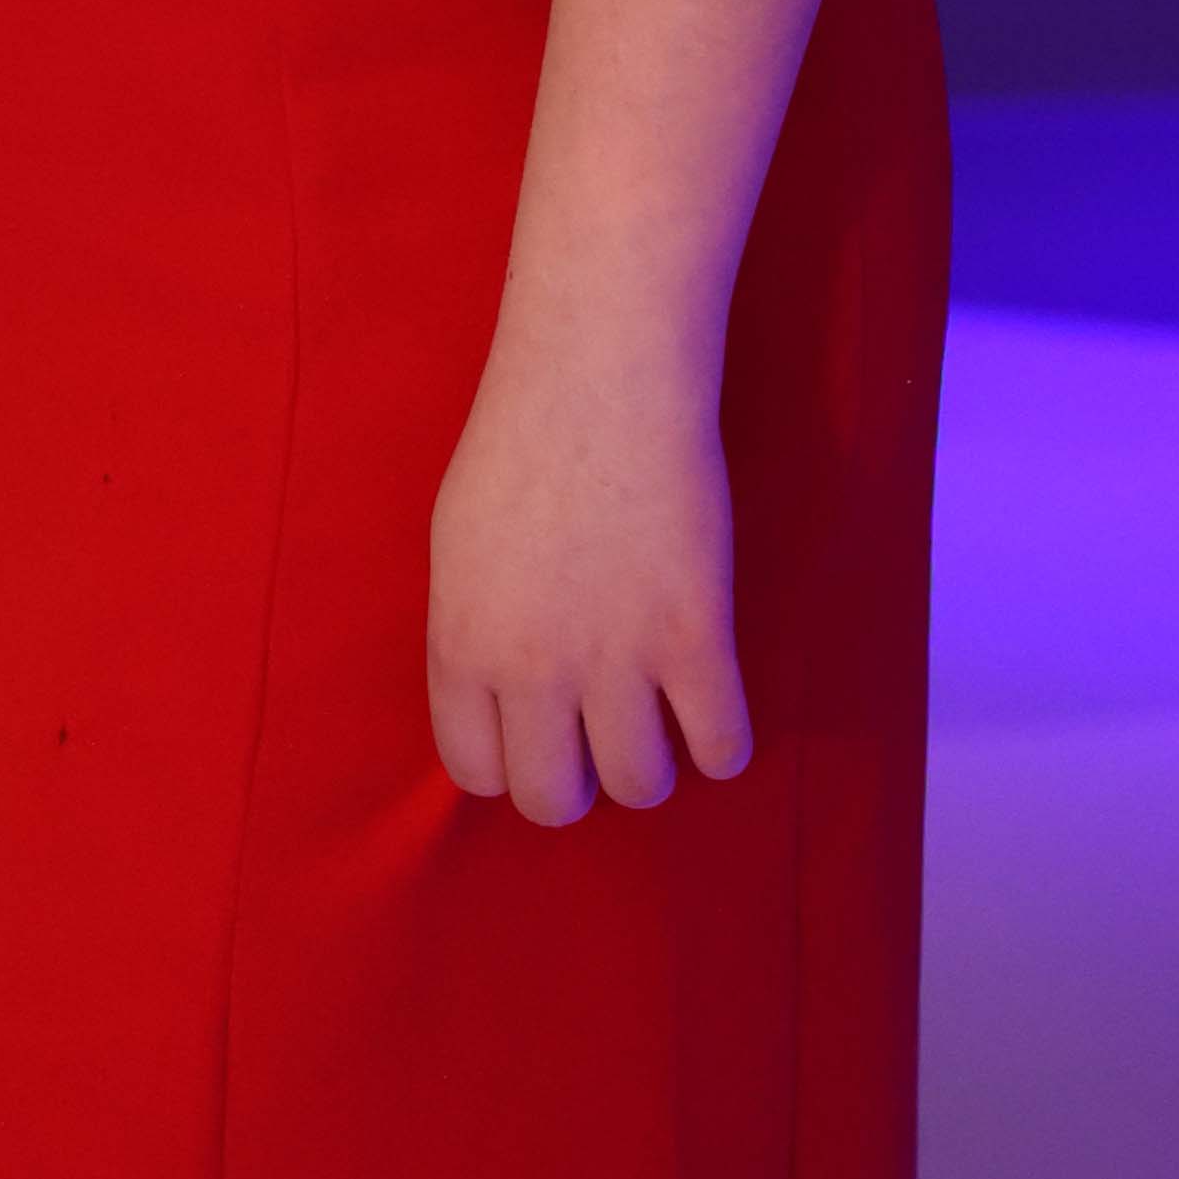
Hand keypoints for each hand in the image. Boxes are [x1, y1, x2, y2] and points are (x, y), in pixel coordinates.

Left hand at [424, 344, 749, 823]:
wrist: (599, 379)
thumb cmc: (521, 447)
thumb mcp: (457, 551)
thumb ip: (473, 637)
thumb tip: (499, 710)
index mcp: (460, 644)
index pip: (476, 772)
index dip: (512, 763)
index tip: (539, 737)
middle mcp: (529, 667)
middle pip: (552, 799)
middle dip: (578, 780)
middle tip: (599, 737)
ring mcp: (614, 657)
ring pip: (639, 786)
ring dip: (651, 761)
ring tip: (657, 716)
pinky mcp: (695, 639)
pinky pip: (721, 750)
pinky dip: (721, 744)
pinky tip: (712, 708)